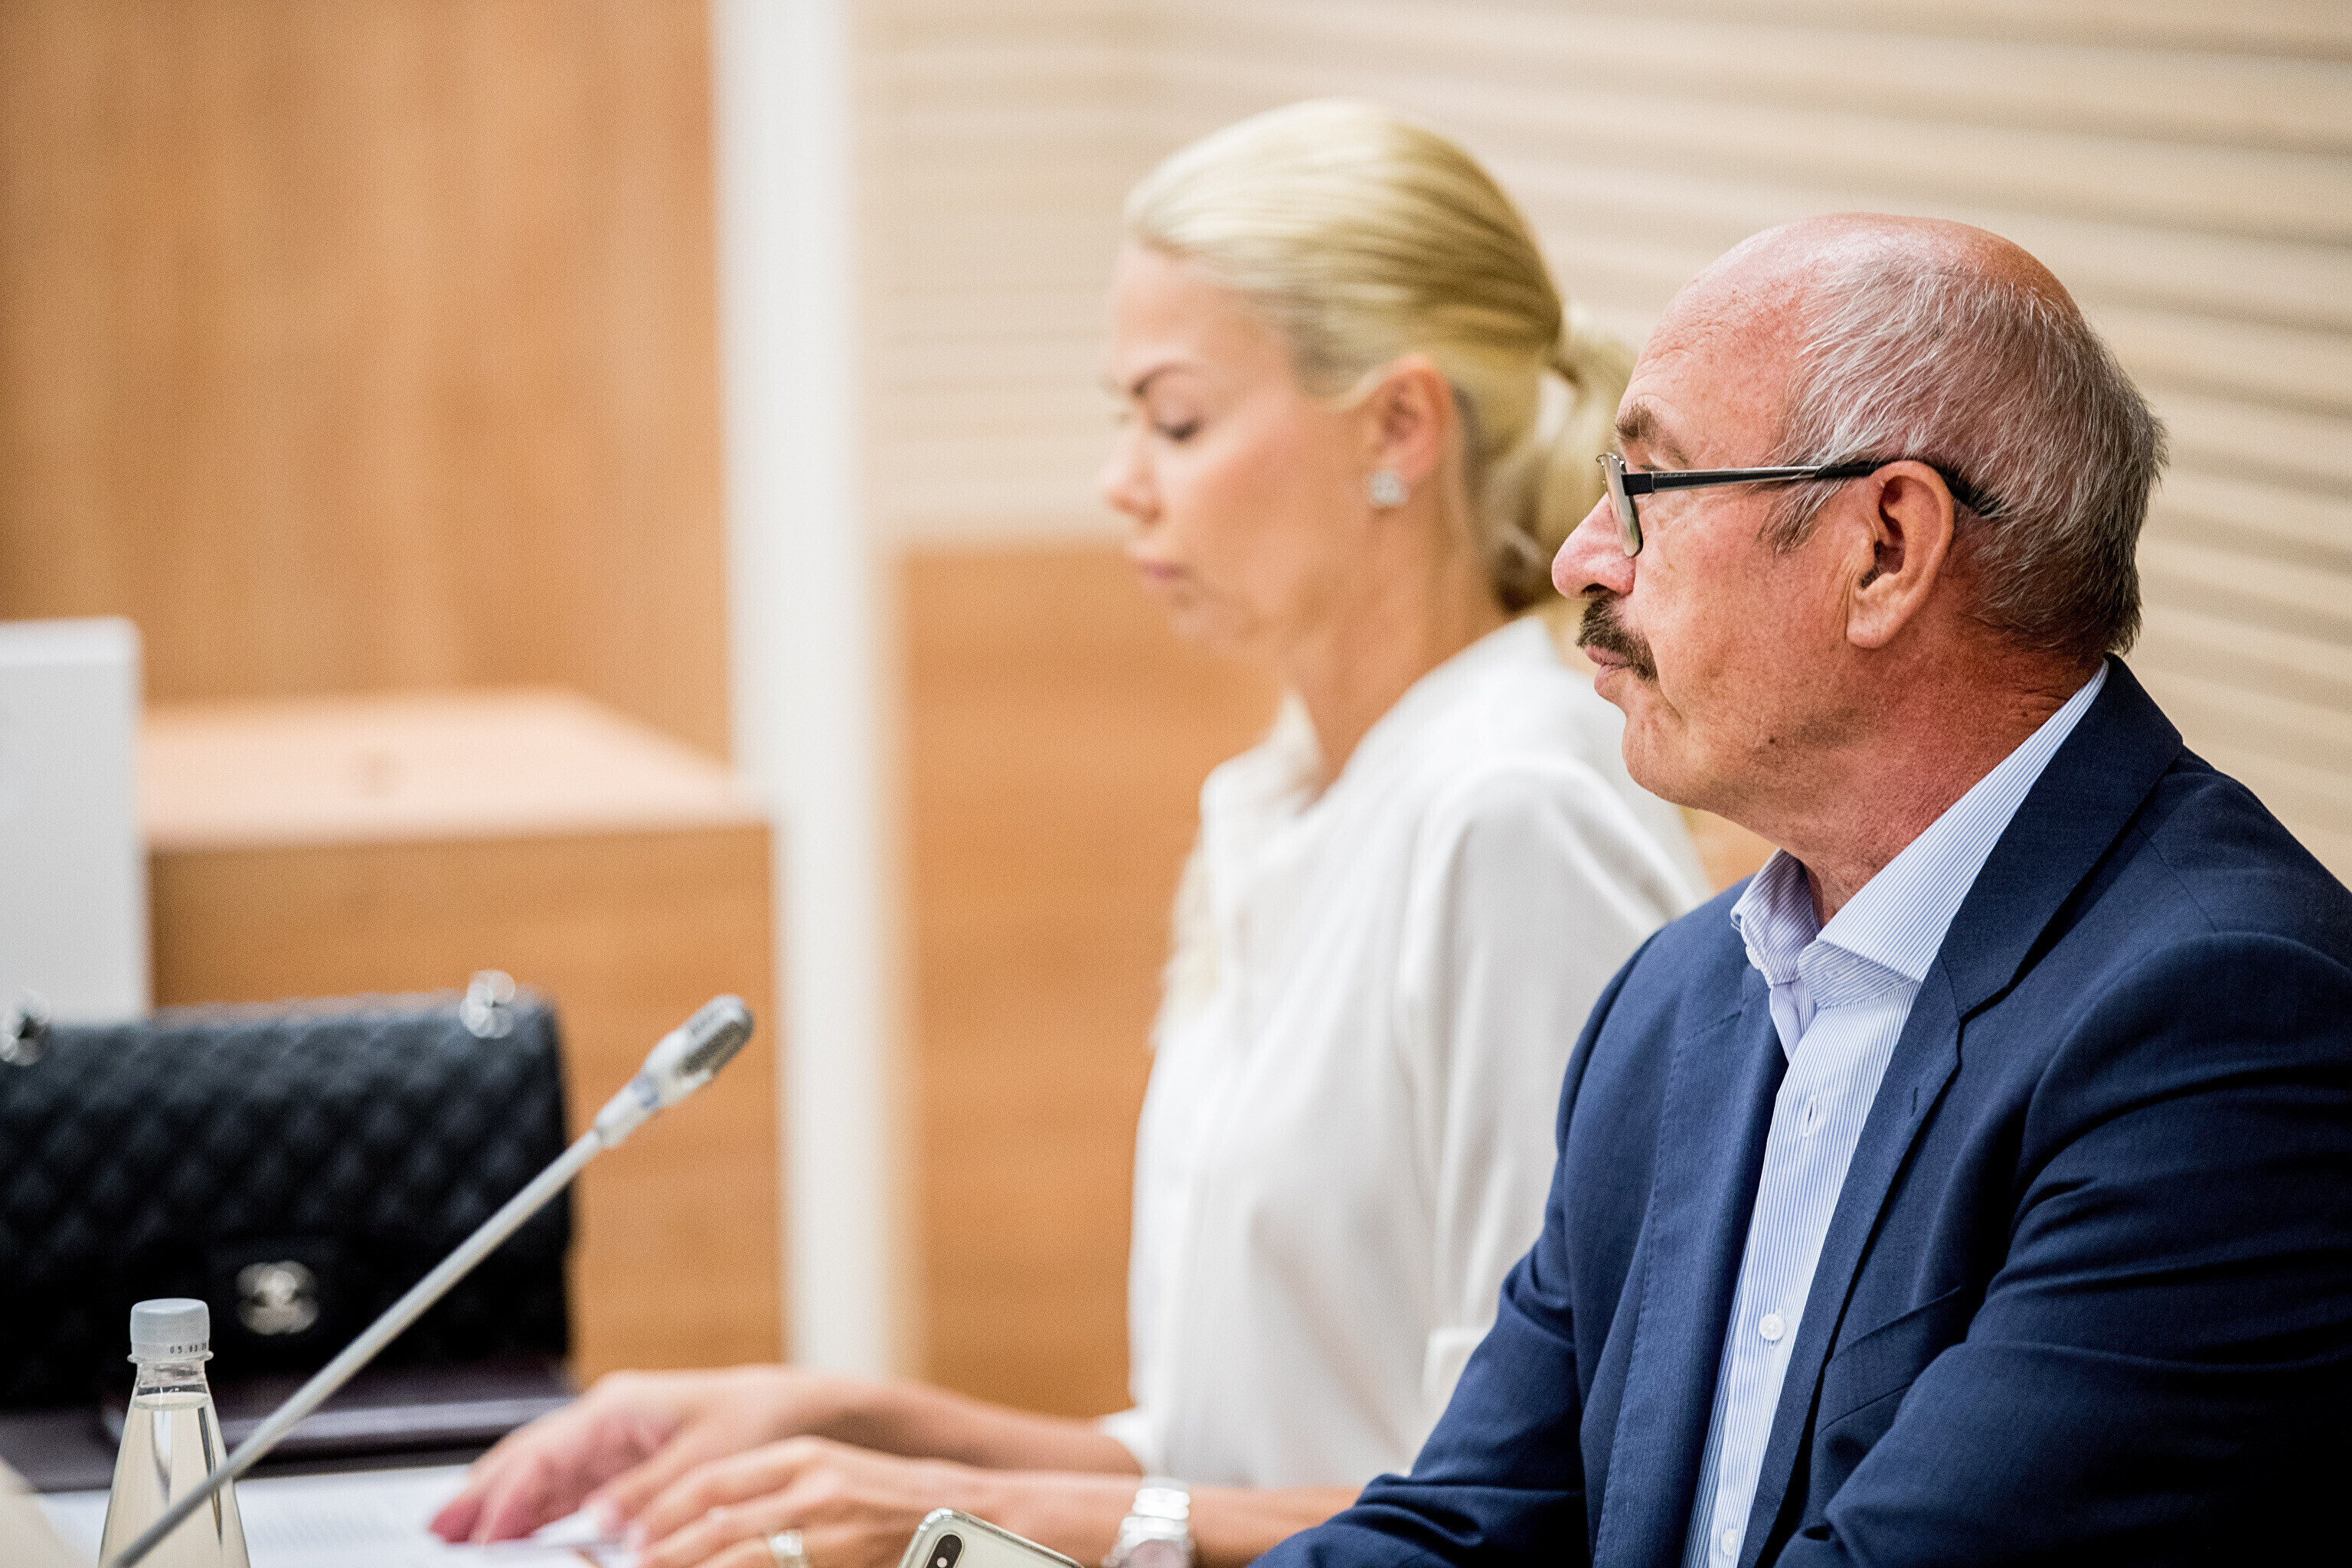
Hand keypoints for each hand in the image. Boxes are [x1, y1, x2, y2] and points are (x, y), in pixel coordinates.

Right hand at [430, 1366, 860, 1543]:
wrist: (793, 1410)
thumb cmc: (758, 1424)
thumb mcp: (707, 1461)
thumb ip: (650, 1492)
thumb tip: (600, 1521)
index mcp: (619, 1408)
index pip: (544, 1456)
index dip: (507, 1498)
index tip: (481, 1537)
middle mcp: (605, 1418)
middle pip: (525, 1457)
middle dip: (480, 1492)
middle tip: (436, 1531)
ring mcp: (608, 1438)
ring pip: (536, 1471)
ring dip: (497, 1502)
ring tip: (455, 1535)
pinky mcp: (618, 1459)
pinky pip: (561, 1484)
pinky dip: (531, 1507)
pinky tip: (510, 1532)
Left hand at [631, 1437, 982, 1567]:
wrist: (970, 1514)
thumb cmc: (893, 1499)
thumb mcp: (831, 1474)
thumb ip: (772, 1490)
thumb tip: (704, 1523)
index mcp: (801, 1455)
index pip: (713, 1480)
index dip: (664, 1510)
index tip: (630, 1534)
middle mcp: (811, 1485)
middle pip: (717, 1524)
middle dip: (667, 1552)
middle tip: (634, 1566)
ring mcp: (830, 1526)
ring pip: (741, 1557)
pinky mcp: (845, 1559)